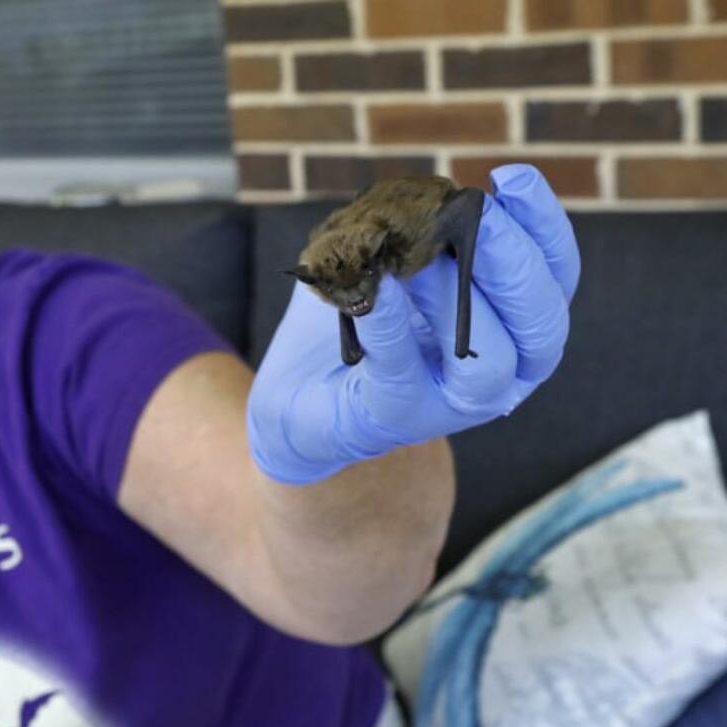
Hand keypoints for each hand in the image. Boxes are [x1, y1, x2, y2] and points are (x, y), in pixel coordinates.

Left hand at [247, 164, 579, 482]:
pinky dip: (390, 326)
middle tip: (476, 211)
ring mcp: (454, 403)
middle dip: (513, 259)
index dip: (543, 225)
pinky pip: (402, 370)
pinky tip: (374, 289)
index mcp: (517, 327)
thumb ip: (424, 233)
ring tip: (416, 257)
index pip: (556, 276)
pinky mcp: (397, 417)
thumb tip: (429, 195)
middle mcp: (504, 372)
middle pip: (541, 321)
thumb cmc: (363, 318)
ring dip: (456, 296)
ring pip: (489, 360)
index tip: (511, 178)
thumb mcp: (399, 264)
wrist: (301, 392)